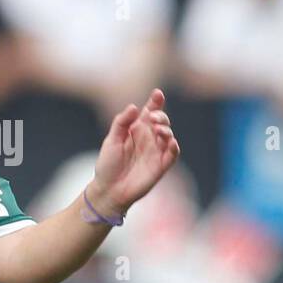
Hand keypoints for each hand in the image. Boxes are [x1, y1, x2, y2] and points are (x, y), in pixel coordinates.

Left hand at [91, 88, 179, 216]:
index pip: (149, 112)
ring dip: (167, 130)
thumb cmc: (108, 164)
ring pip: (168, 136)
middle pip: (161, 122)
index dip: (155, 103)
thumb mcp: (112, 140)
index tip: (158, 94)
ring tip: (159, 129)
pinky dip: (174, 147)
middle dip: (161, 116)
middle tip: (154, 118)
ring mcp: (156, 152)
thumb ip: (122, 123)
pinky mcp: (160, 166)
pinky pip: (172, 154)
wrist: (109, 189)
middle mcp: (148, 138)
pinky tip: (171, 142)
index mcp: (136, 129)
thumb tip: (135, 106)